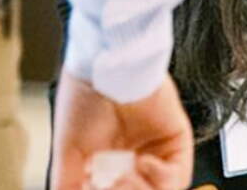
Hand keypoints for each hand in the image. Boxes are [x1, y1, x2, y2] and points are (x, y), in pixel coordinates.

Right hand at [52, 74, 194, 189]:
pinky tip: (142, 162)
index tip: (91, 189)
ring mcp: (156, 152)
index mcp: (107, 163)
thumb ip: (68, 182)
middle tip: (107, 186)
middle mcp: (132, 158)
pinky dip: (160, 178)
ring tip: (123, 178)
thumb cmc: (86, 96)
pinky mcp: (176, 142)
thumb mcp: (68, 150)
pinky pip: (179, 177)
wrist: (107, 68)